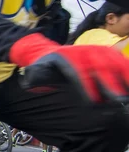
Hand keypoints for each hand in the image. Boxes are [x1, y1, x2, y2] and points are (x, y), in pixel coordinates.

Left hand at [10, 33, 128, 102]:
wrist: (45, 50)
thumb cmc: (42, 66)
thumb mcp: (35, 71)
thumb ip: (35, 78)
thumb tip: (32, 84)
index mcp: (67, 58)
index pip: (79, 72)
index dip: (87, 86)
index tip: (93, 102)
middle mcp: (83, 52)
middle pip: (100, 66)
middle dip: (110, 84)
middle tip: (117, 100)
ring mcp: (95, 50)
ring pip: (113, 61)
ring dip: (124, 75)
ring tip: (127, 92)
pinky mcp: (104, 52)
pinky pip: (118, 59)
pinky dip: (126, 69)